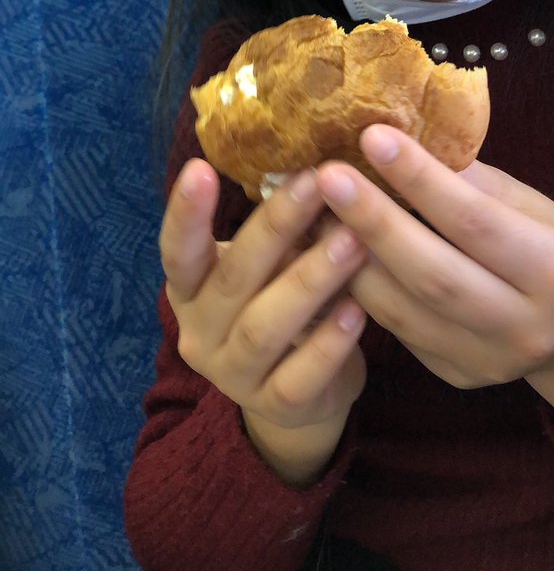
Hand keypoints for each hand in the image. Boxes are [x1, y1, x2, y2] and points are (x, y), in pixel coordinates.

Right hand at [160, 160, 367, 439]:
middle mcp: (200, 331)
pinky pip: (299, 376)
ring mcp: (233, 375)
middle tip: (318, 182)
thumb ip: (280, 228)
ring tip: (352, 240)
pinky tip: (358, 310)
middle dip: (277, 226)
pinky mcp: (274, 407)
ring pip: (265, 327)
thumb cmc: (282, 300)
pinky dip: (329, 342)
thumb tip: (319, 163)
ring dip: (310, 280)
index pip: (178, 250)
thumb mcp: (271, 264)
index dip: (186, 213)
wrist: (302, 392)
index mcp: (191, 288)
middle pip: (233, 278)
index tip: (201, 167)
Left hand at [316, 127, 553, 426]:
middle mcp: (524, 324)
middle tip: (327, 176)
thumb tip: (402, 137)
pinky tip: (330, 254)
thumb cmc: (548, 246)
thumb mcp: (530, 204)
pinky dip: (359, 290)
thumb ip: (471, 181)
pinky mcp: (456, 376)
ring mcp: (488, 360)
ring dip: (350, 259)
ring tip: (315, 211)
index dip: (420, 179)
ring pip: (402, 311)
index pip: (474, 220)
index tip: (372, 137)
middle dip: (373, 221)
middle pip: (433, 273)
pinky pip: (397, 332)